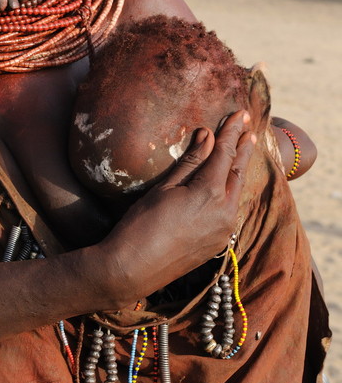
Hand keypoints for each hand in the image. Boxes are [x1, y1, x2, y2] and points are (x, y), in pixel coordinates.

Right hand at [94, 110, 255, 306]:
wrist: (133, 269)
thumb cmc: (140, 225)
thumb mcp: (164, 188)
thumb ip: (190, 162)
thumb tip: (207, 136)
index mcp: (210, 193)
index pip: (225, 154)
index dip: (231, 132)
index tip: (239, 114)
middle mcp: (225, 211)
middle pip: (238, 171)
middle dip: (243, 147)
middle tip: (248, 126)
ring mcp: (225, 230)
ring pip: (237, 191)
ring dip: (240, 169)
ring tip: (244, 149)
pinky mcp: (219, 243)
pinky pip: (231, 209)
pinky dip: (233, 190)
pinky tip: (230, 182)